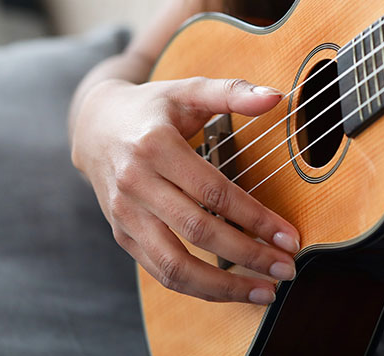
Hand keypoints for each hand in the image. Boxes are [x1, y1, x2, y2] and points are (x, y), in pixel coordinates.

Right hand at [71, 77, 299, 303]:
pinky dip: (199, 288)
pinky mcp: (122, 236)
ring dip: (223, 287)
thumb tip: (275, 96)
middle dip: (248, 255)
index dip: (255, 218)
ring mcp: (125, 215)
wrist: (93, 127)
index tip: (290, 237)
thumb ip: (232, 92)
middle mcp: (135, 184)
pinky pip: (161, 272)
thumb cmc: (153, 108)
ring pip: (174, 265)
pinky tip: (233, 291)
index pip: (214, 192)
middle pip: (198, 232)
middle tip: (287, 269)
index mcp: (155, 147)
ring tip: (265, 293)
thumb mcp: (189, 89)